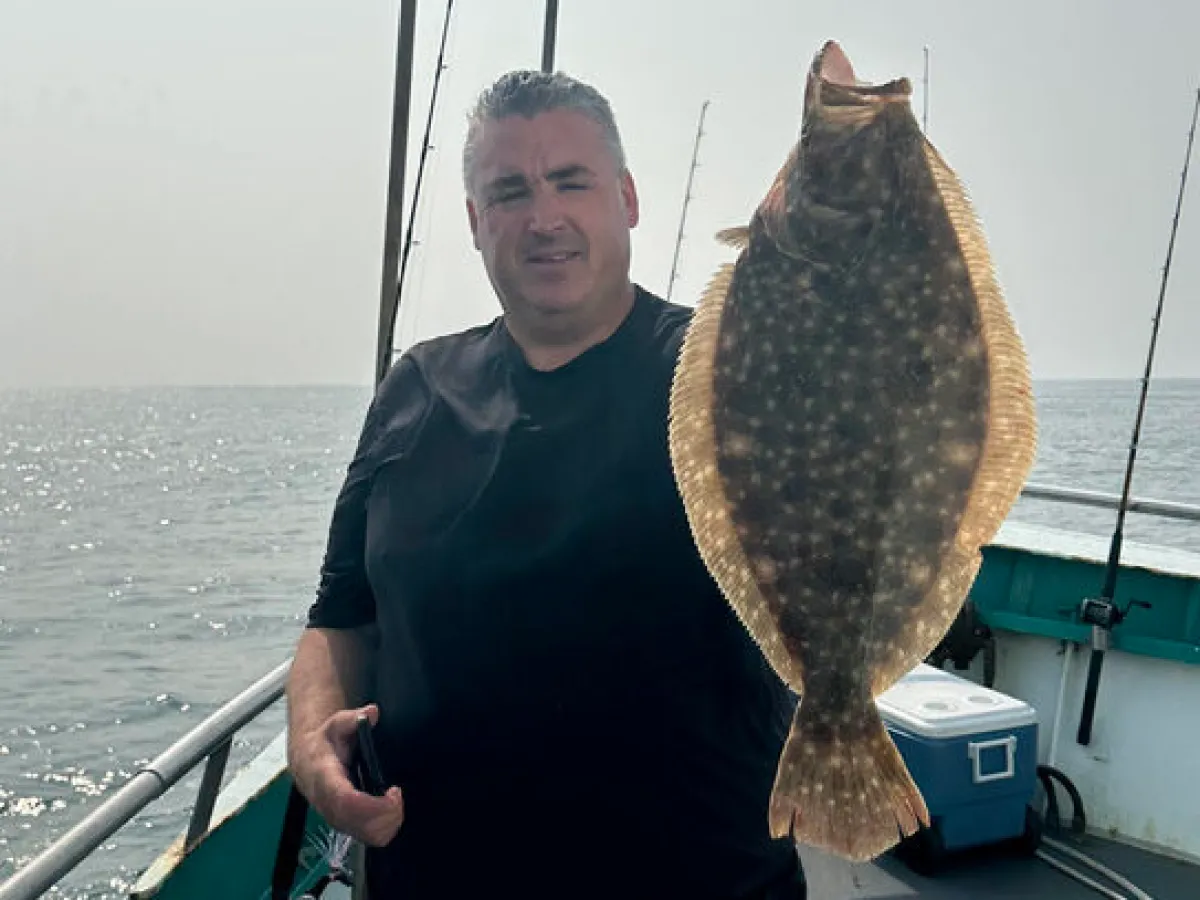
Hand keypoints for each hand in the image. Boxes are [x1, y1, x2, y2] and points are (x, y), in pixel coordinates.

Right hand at [290, 703, 404, 846]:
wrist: (306, 759)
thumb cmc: (324, 742)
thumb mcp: (337, 724)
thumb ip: (354, 718)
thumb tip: (371, 713)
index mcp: (324, 777)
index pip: (346, 801)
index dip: (373, 805)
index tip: (393, 793)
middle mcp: (327, 803)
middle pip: (359, 826)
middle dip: (387, 816)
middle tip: (397, 797)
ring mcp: (335, 817)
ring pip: (365, 837)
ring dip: (387, 824)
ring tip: (394, 802)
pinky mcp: (343, 825)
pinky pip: (366, 838)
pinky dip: (384, 828)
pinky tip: (388, 809)